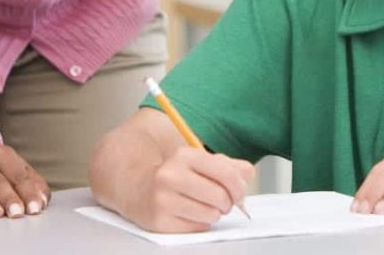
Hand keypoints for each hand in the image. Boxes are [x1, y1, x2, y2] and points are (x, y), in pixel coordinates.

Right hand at [129, 147, 253, 232]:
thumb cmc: (175, 175)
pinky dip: (199, 224)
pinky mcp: (159, 221)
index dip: (239, 187)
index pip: (226, 173)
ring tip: (203, 207)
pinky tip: (189, 214)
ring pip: (210, 215)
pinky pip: (197, 228)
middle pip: (220, 197)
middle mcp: (171, 175)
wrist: (137, 187)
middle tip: (222, 202)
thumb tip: (247, 175)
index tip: (239, 193)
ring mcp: (163, 199)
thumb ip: (228, 165)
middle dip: (227, 203)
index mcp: (185, 156)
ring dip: (213, 214)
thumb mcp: (200, 162)